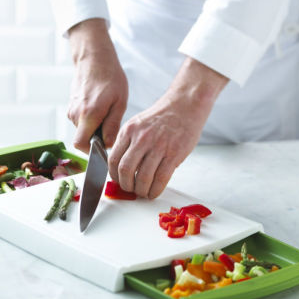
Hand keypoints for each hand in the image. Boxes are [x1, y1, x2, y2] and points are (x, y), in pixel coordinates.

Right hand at [67, 18, 127, 152]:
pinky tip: (100, 107)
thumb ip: (112, 126)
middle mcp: (75, 114)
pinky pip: (81, 121)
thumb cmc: (110, 78)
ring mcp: (71, 110)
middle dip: (95, 139)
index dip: (91, 151)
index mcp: (88, 114)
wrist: (95, 58)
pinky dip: (90, 120)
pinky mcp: (71, 106)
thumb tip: (107, 145)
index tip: (103, 147)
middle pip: (82, 138)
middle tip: (110, 126)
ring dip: (94, 127)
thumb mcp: (119, 103)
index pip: (80, 145)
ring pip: (82, 129)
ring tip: (107, 112)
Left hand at [108, 57, 227, 198]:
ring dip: (141, 190)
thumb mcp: (138, 124)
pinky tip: (154, 193)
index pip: (113, 159)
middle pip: (126, 170)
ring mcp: (158, 146)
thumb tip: (121, 168)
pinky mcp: (174, 154)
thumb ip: (128, 142)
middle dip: (126, 185)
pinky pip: (161, 178)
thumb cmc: (162, 117)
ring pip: (143, 177)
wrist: (185, 105)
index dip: (114, 175)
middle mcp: (141, 138)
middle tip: (130, 190)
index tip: (118, 181)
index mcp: (129, 131)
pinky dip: (155, 190)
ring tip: (143, 193)